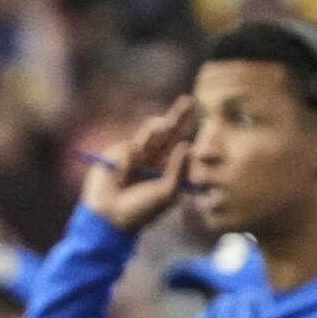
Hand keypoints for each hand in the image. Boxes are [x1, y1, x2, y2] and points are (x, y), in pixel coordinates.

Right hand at [82, 95, 195, 231]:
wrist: (110, 216)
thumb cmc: (142, 210)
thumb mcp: (167, 193)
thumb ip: (178, 170)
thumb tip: (186, 145)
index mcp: (167, 169)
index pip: (181, 147)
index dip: (190, 136)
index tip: (207, 122)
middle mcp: (153, 159)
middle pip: (167, 132)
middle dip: (177, 116)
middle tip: (189, 101)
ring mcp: (136, 154)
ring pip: (150, 132)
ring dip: (159, 127)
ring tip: (166, 125)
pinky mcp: (119, 152)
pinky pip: (131, 146)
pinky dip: (132, 157)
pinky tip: (124, 175)